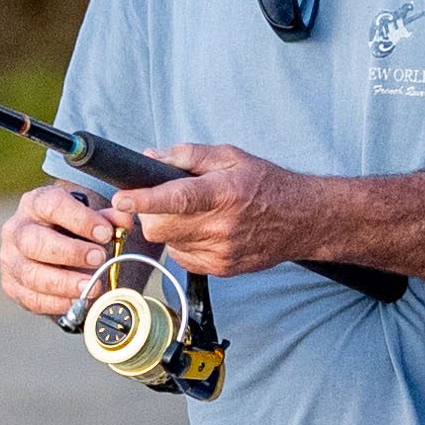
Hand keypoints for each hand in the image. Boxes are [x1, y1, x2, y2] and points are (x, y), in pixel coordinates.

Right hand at [0, 180, 120, 321]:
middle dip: (70, 252)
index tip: (105, 233)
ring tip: (92, 286)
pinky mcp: (11, 285)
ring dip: (64, 283)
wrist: (52, 249)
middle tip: (99, 258)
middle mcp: (17, 230)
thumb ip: (108, 219)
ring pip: (31, 274)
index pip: (52, 206)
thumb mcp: (90, 219)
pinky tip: (78, 301)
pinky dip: (57, 303)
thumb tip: (124, 220)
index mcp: (35, 204)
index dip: (80, 219)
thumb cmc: (72, 230)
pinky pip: (31, 298)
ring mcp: (10, 259)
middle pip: (35, 242)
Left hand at [109, 143, 317, 279]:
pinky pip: (182, 257)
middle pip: (160, 227)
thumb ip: (188, 155)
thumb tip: (151, 158)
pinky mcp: (220, 269)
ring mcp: (220, 252)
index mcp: (222, 193)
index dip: (145, 199)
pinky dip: (183, 243)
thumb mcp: (231, 156)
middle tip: (165, 200)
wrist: (301, 219)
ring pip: (168, 243)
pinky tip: (204, 230)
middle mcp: (221, 226)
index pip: (177, 198)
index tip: (122, 197)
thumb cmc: (266, 184)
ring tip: (196, 214)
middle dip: (152, 212)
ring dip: (171, 228)